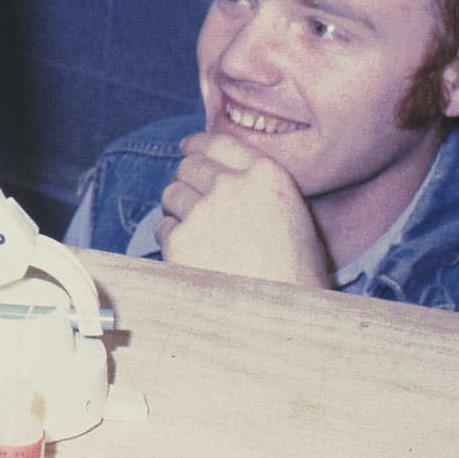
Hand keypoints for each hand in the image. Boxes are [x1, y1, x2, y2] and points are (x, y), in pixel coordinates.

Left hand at [155, 131, 331, 288]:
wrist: (282, 316)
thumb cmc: (295, 274)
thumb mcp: (293, 215)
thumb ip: (259, 188)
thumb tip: (225, 175)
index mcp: (266, 176)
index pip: (218, 141)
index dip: (197, 144)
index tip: (187, 148)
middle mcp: (232, 187)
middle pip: (189, 166)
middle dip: (185, 179)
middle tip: (188, 195)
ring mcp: (203, 212)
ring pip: (171, 194)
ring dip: (177, 209)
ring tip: (196, 233)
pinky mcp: (180, 240)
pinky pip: (163, 228)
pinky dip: (170, 239)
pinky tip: (190, 254)